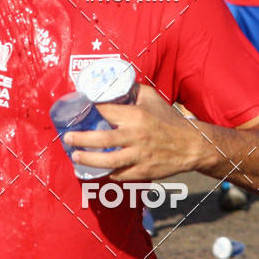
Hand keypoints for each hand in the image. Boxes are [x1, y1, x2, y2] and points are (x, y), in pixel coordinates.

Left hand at [64, 85, 201, 180]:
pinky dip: (108, 173)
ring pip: (108, 161)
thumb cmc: (169, 119)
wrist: (191, 145)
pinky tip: (98, 169)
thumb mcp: (151, 98)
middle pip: (102, 139)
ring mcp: (139, 156)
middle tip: (68, 139)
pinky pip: (121, 175)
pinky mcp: (143, 172)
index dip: (89, 111)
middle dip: (81, 139)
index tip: (77, 110)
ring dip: (89, 160)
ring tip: (76, 157)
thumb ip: (132, 90)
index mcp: (136, 115)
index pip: (106, 112)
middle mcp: (136, 136)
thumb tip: (113, 83)